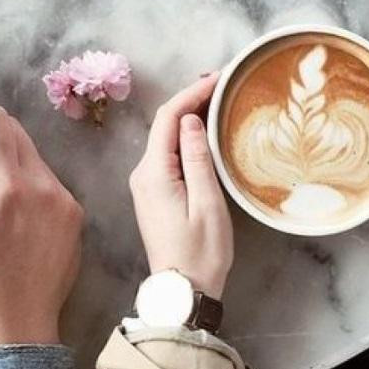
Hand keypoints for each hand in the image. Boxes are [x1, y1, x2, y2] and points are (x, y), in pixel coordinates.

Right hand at [0, 107, 82, 347]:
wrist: (12, 332)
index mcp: (6, 186)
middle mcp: (44, 185)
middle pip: (16, 131)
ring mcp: (66, 200)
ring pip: (33, 156)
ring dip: (11, 171)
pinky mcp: (77, 215)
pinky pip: (48, 181)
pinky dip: (30, 191)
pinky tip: (17, 228)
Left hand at [129, 73, 233, 298]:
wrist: (182, 292)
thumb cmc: (200, 253)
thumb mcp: (207, 204)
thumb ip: (197, 158)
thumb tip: (192, 120)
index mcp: (153, 173)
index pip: (169, 118)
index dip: (192, 92)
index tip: (219, 77)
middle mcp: (143, 173)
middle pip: (165, 124)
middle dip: (192, 99)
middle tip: (224, 83)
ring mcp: (146, 184)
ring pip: (166, 138)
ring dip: (190, 116)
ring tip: (220, 100)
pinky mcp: (154, 193)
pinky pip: (168, 154)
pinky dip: (186, 136)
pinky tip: (206, 131)